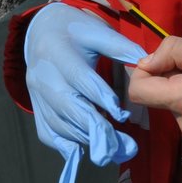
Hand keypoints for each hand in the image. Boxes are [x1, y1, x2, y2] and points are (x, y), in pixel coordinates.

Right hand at [25, 2, 146, 182]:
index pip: (80, 79)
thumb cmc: (75, 32)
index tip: (122, 114)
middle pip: (69, 107)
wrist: (42, 33)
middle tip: (123, 146)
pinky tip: (88, 151)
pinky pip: (49, 134)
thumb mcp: (96, 32)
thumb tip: (144, 62)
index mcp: (59, 53)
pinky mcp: (37, 109)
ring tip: (115, 150)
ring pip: (61, 125)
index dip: (101, 97)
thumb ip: (119, 46)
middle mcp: (43, 77)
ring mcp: (37, 96)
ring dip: (87, 139)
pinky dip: (67, 146)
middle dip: (96, 128)